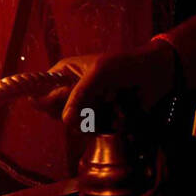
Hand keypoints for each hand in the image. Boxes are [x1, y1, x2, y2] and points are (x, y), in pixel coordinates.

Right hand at [43, 40, 178, 129]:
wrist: (154, 73)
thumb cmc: (124, 65)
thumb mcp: (99, 74)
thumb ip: (79, 95)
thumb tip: (65, 120)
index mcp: (64, 72)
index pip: (41, 92)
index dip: (45, 102)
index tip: (59, 108)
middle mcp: (71, 90)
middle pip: (56, 112)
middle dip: (74, 114)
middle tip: (95, 103)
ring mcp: (85, 105)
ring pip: (75, 125)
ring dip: (91, 121)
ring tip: (109, 106)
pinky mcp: (98, 118)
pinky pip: (91, 130)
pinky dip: (103, 127)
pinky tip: (116, 116)